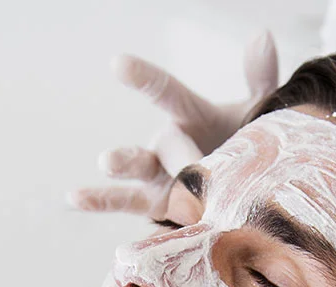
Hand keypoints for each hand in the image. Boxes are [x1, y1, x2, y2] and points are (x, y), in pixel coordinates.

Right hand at [68, 31, 278, 216]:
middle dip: (180, 155)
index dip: (143, 78)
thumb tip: (260, 35)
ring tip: (107, 161)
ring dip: (121, 163)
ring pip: (135, 165)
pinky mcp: (153, 202)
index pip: (165, 91)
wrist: (244, 187)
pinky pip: (123, 201)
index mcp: (191, 115)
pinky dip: (99, 200)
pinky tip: (74, 198)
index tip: (117, 64)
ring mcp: (157, 171)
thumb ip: (259, 76)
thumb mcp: (259, 110)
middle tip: (194, 166)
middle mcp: (168, 140)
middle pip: (166, 142)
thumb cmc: (248, 144)